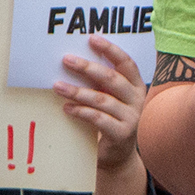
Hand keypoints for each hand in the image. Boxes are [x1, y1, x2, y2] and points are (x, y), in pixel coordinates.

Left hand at [54, 35, 144, 172]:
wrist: (118, 155)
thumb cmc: (110, 121)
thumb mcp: (109, 99)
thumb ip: (100, 84)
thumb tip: (72, 62)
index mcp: (136, 87)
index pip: (127, 64)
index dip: (111, 50)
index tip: (92, 39)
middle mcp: (138, 99)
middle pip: (113, 79)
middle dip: (88, 67)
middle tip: (66, 59)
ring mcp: (132, 117)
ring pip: (103, 99)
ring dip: (78, 91)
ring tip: (57, 86)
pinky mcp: (123, 133)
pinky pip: (99, 119)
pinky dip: (81, 112)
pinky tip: (67, 108)